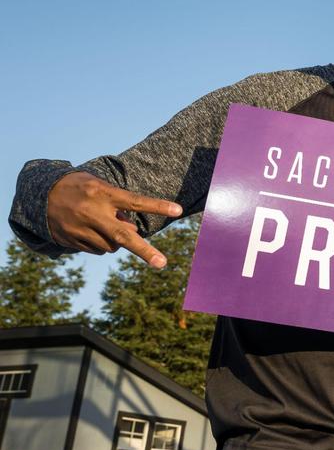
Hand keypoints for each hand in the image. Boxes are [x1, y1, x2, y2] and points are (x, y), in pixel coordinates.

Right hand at [46, 172, 182, 267]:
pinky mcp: (71, 241)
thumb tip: (131, 231)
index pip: (135, 201)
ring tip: (107, 225)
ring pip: (112, 246)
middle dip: (145, 251)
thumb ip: (118, 206)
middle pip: (124, 236)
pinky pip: (97, 250)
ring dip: (118, 241)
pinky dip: (102, 244)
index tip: (178, 210)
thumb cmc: (79, 187)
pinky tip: (93, 231)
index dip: (157, 205)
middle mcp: (92, 213)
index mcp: (102, 194)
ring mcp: (80, 229)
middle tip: (162, 263)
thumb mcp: (99, 186)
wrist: (39, 195)